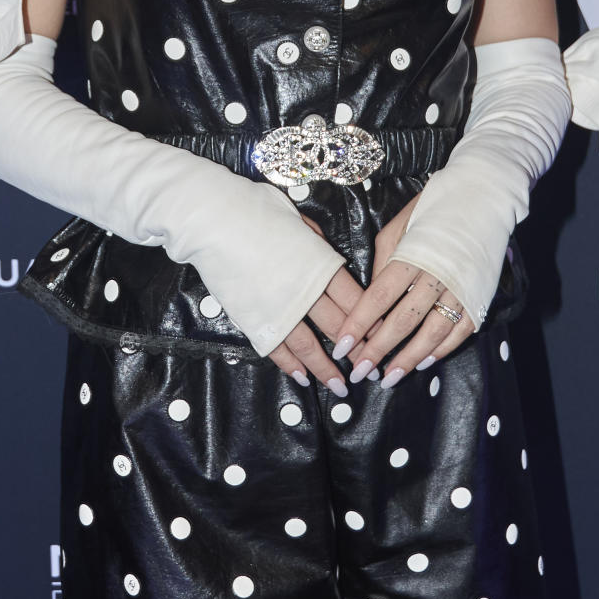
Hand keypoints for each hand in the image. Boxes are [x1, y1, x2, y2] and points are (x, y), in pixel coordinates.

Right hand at [266, 214, 367, 395]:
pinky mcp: (255, 320)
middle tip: (369, 369)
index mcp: (321, 264)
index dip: (372, 321)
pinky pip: (278, 349)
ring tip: (340, 387)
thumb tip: (329, 256)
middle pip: (339, 327)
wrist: (215, 220)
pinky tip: (303, 378)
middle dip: (357, 351)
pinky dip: (291, 366)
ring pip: (310, 347)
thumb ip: (318, 243)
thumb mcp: (299, 221)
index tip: (384, 336)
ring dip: (327, 370)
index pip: (356, 300)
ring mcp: (279, 309)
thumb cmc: (257, 211)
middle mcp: (305, 291)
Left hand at [329, 196, 474, 387]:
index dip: (359, 325)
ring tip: (389, 377)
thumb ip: (384, 260)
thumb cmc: (433, 208)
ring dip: (409, 359)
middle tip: (359, 372)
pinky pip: (461, 331)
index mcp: (412, 255)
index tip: (342, 347)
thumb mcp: (399, 225)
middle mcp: (437, 275)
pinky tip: (424, 362)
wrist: (482, 196)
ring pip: (433, 333)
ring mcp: (462, 288)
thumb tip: (371, 294)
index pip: (379, 298)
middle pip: (403, 321)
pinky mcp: (480, 296)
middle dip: (378, 350)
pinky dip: (442, 350)